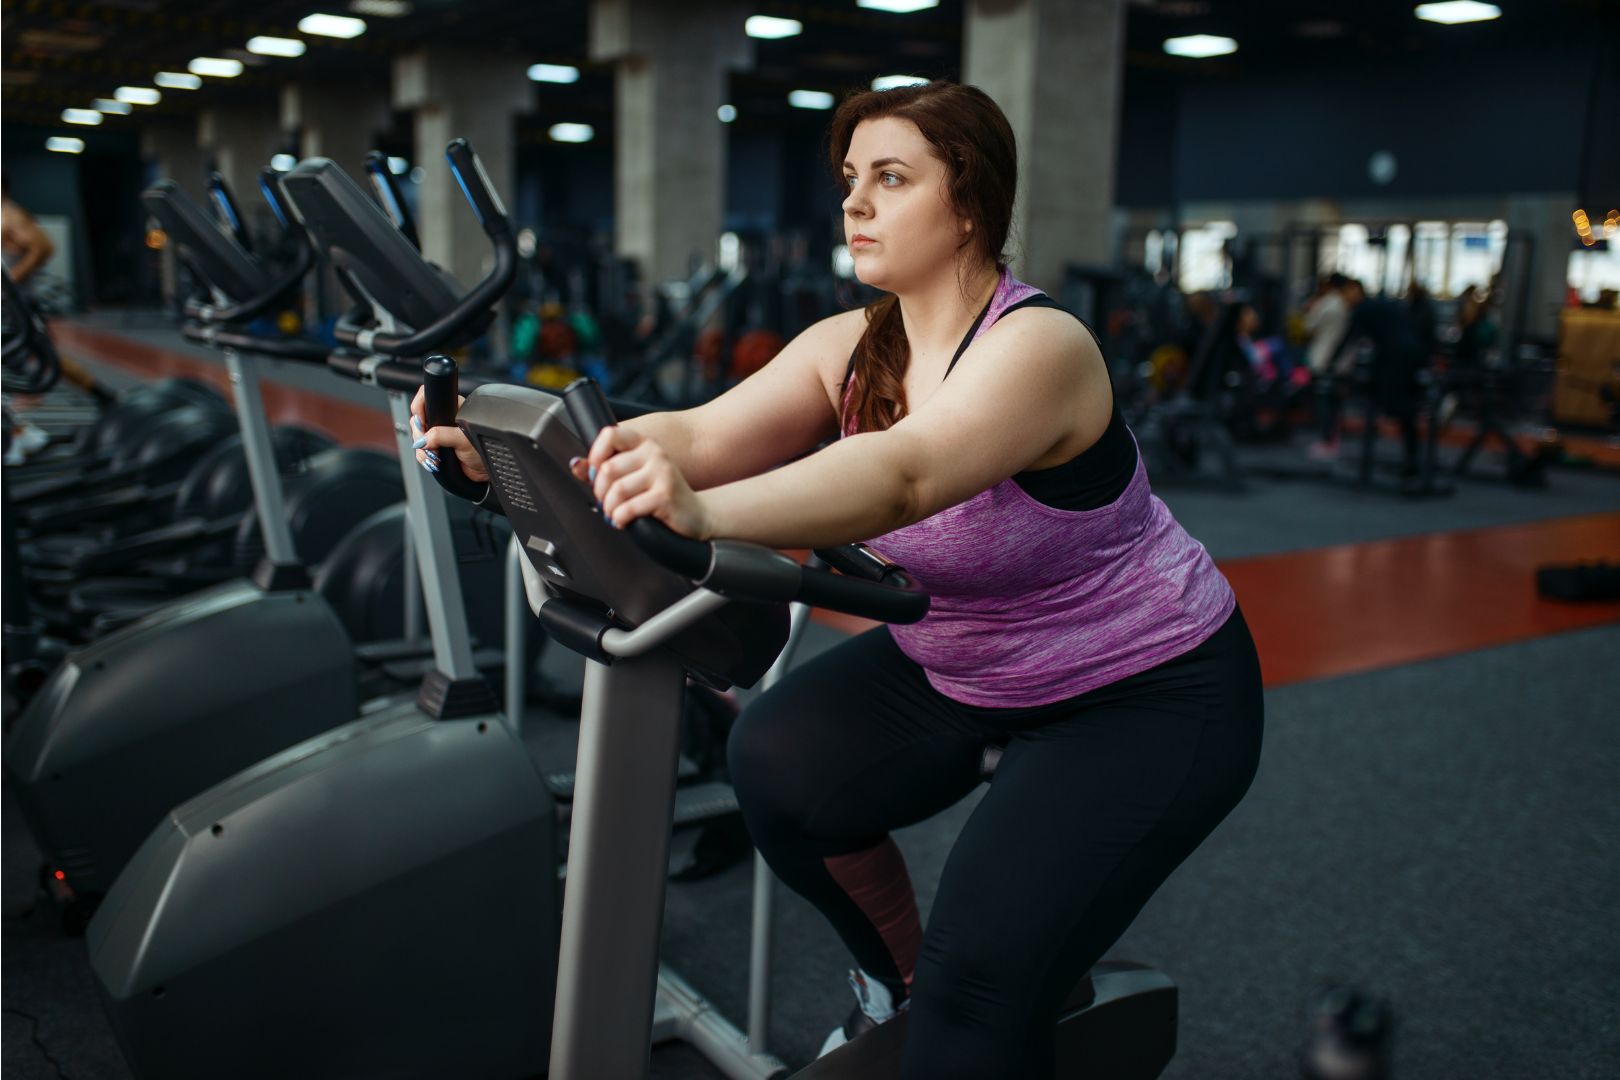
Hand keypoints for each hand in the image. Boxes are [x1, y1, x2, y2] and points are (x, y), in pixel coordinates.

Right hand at [409, 384, 488, 481]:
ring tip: (435, 456)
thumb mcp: (462, 439)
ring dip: (422, 449)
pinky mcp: (436, 447)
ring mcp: (438, 434)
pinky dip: (423, 456)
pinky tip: (433, 461)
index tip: (421, 422)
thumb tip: (423, 439)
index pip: (427, 397)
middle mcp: (443, 419)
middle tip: (429, 444)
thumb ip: (441, 436)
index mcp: (451, 408)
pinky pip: (421, 449)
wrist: (486, 468)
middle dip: (419, 435)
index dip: (419, 407)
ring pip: (418, 436)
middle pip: (418, 419)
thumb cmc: (484, 449)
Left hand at [571, 425, 713, 538]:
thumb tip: (576, 466)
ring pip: (616, 490)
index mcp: (645, 444)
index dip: (595, 455)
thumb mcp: (636, 477)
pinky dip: (619, 519)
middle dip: (599, 492)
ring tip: (613, 514)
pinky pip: (628, 508)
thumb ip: (607, 469)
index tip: (594, 473)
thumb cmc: (664, 495)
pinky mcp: (665, 495)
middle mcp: (654, 454)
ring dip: (609, 508)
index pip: (610, 434)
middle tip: (605, 502)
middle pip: (607, 468)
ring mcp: (661, 473)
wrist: (697, 514)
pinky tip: (623, 521)